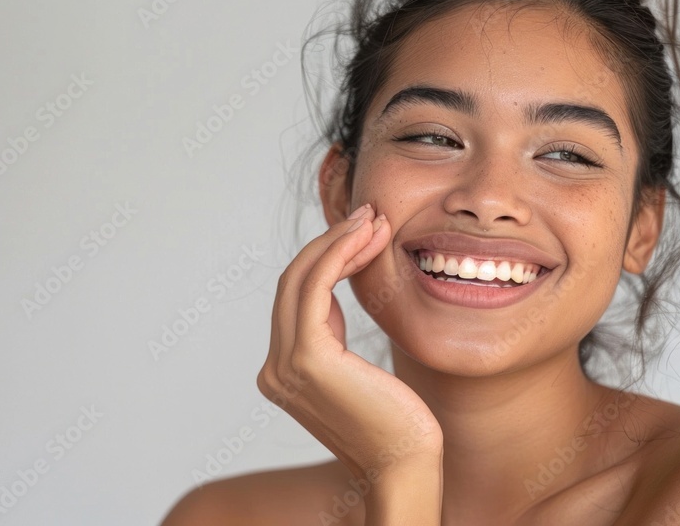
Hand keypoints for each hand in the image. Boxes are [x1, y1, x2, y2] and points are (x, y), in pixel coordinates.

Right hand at [257, 203, 442, 482]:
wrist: (405, 464)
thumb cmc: (395, 424)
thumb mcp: (355, 371)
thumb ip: (333, 339)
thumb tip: (334, 296)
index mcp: (281, 372)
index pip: (294, 300)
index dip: (325, 260)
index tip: (361, 234)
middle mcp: (273, 369)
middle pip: (292, 284)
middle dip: (330, 243)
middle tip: (368, 215)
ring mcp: (285, 364)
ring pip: (301, 279)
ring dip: (338, 242)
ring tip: (374, 221)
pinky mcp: (308, 358)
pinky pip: (317, 288)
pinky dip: (338, 255)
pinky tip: (365, 239)